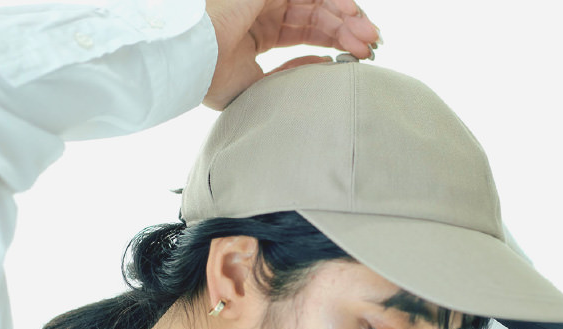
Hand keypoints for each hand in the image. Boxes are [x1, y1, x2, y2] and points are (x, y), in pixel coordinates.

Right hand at [204, 0, 380, 109]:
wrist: (191, 60)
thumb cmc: (211, 77)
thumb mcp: (257, 86)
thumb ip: (288, 76)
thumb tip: (322, 66)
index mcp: (257, 33)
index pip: (305, 31)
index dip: (333, 42)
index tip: (358, 58)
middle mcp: (262, 11)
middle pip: (317, 15)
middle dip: (347, 30)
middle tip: (370, 47)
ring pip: (318, 1)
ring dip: (347, 16)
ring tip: (367, 36)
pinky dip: (334, 0)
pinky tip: (351, 15)